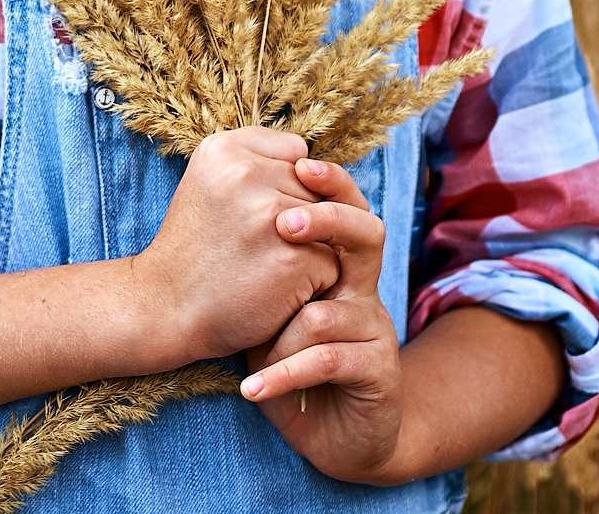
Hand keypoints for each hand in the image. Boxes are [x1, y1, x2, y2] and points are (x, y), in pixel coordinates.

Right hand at [133, 127, 334, 360]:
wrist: (166, 311)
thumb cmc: (197, 248)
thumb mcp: (209, 183)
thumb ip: (258, 161)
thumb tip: (315, 167)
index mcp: (224, 149)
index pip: (297, 155)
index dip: (283, 189)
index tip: (251, 214)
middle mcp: (246, 174)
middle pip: (316, 190)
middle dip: (300, 219)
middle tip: (252, 245)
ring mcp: (273, 216)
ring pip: (330, 225)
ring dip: (310, 249)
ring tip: (265, 266)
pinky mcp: (295, 258)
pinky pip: (332, 263)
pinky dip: (312, 284)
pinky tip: (276, 291)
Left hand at [239, 156, 411, 484]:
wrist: (337, 436)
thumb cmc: (291, 364)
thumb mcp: (267, 312)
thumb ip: (257, 267)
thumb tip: (219, 210)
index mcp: (339, 269)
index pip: (343, 210)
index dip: (328, 184)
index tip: (299, 163)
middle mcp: (363, 291)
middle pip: (365, 236)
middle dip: (328, 222)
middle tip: (283, 227)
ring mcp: (375, 330)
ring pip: (326, 313)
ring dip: (279, 341)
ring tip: (251, 362)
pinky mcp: (380, 371)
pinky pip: (328, 360)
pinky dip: (284, 375)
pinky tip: (253, 389)